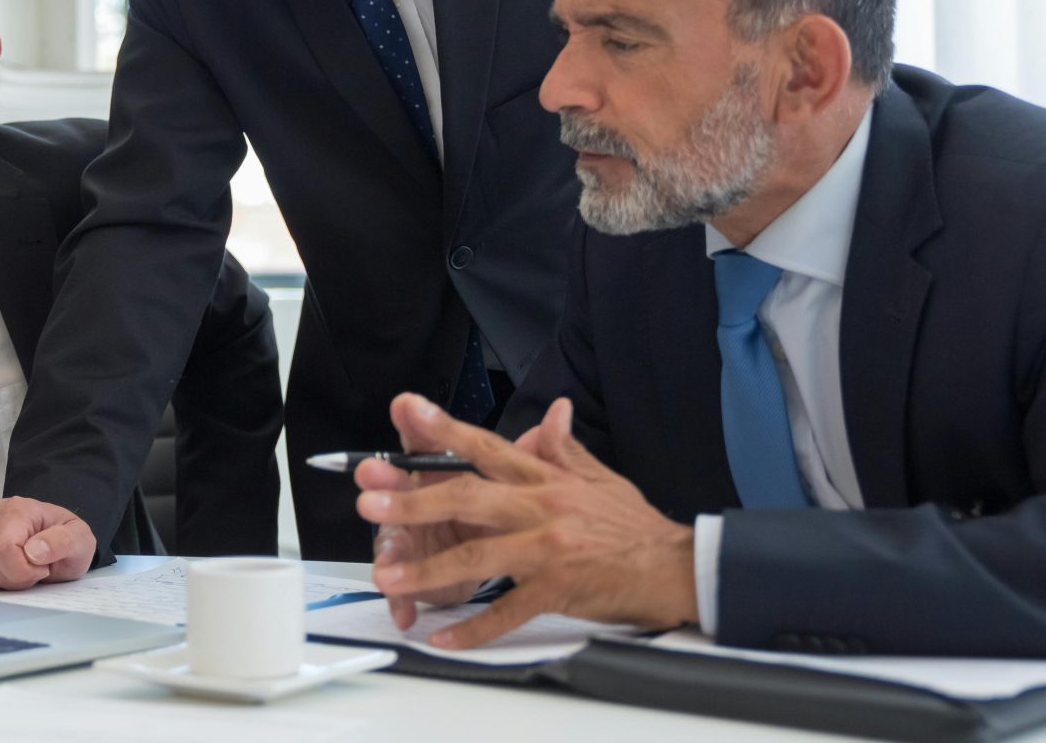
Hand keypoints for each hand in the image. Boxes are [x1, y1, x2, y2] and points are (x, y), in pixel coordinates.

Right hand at [0, 497, 94, 590]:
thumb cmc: (65, 540)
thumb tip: (34, 550)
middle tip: (31, 569)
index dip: (21, 571)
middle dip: (11, 580)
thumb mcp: (80, 541)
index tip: (41, 569)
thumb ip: (63, 543)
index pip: (0, 549)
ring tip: (15, 568)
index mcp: (16, 508)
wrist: (53, 540)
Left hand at [357, 392, 697, 649]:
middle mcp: (542, 507)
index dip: (444, 428)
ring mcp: (548, 549)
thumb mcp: (599, 477)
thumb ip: (565, 447)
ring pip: (478, 556)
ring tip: (389, 575)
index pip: (486, 447)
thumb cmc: (633, 525)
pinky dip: (474, 627)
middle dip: (414, 499)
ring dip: (428, 567)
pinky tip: (443, 636)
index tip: (407, 410)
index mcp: (546, 477)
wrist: (675, 566)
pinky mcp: (558, 588)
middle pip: (468, 498)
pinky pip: (508, 610)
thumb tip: (552, 410)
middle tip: (370, 499)